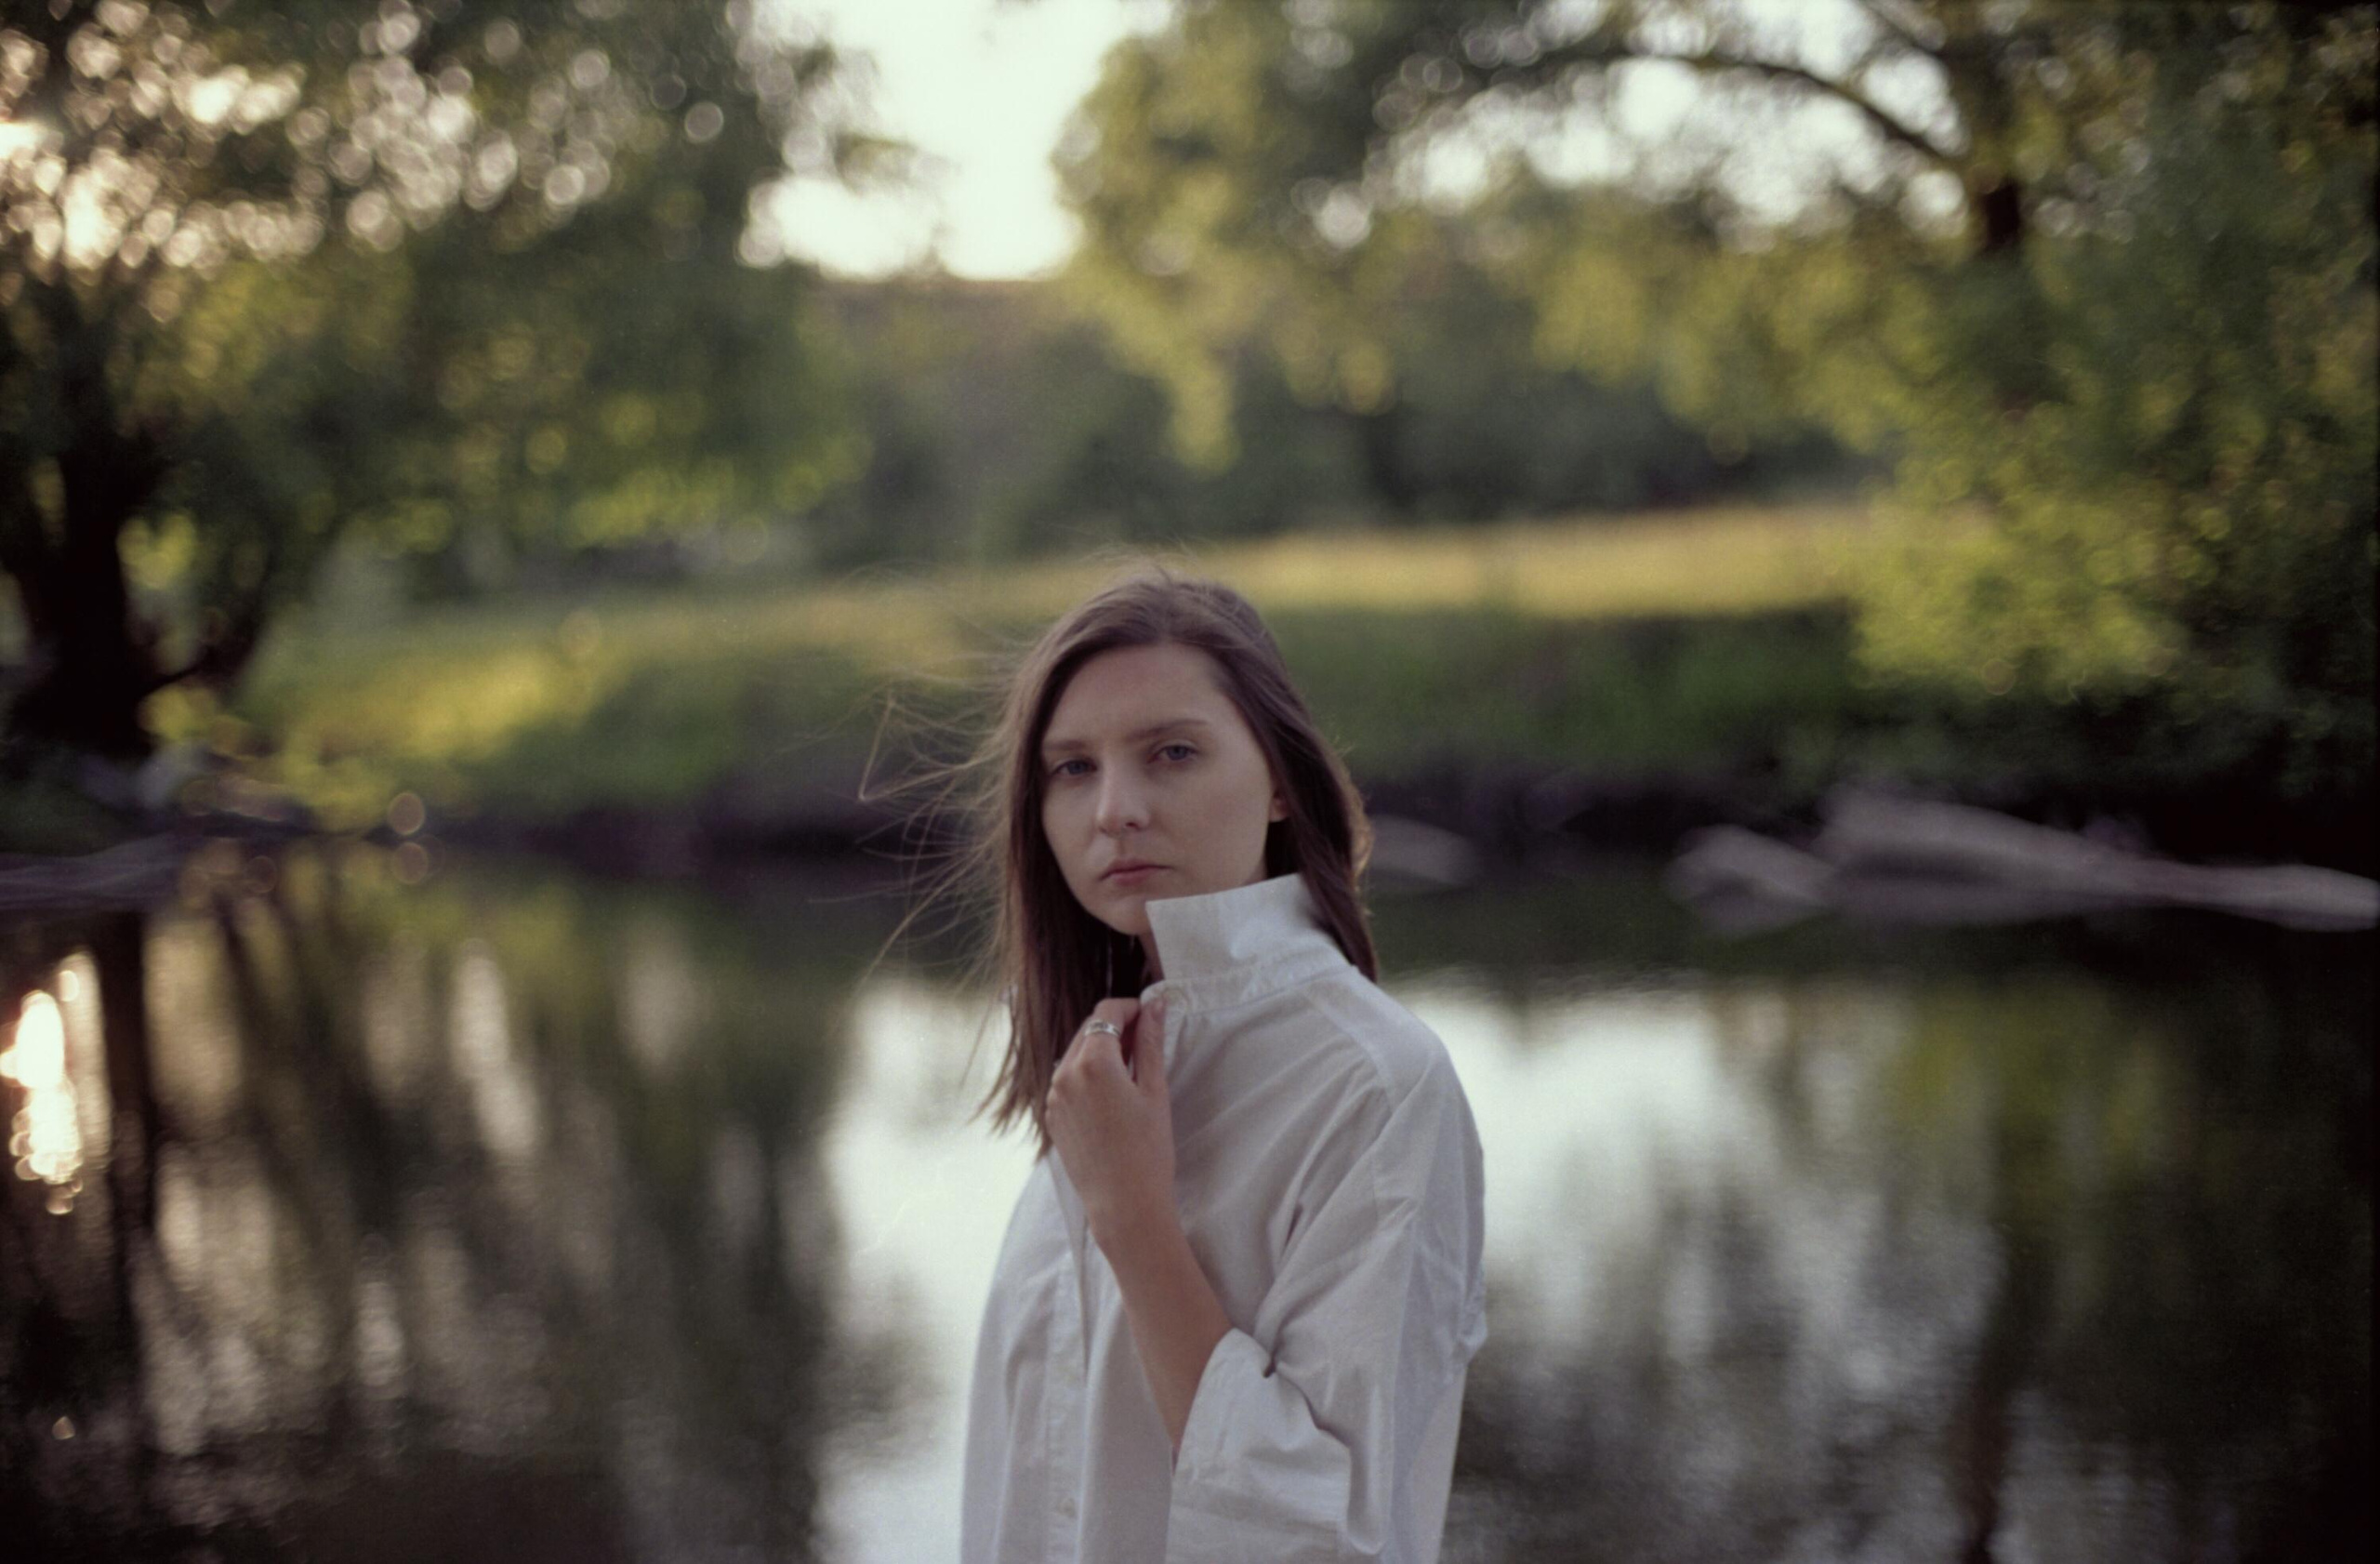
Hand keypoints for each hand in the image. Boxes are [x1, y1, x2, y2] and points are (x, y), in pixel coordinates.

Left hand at [1046, 995, 1173, 1245]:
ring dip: (1100, 1050)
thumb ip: (1150, 1043)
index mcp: (1093, 1062)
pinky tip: (1111, 1095)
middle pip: (1089, 1029)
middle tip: (1145, 1039)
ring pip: (1076, 1054)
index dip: (1130, 1007)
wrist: (1123, 1204)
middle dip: (1115, 1027)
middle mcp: (1065, 1073)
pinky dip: (1087, 1075)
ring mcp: (1054, 1096)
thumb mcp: (1155, 1091)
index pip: (1106, 1012)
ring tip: (1130, 1069)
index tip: (1149, 1015)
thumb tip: (1154, 1006)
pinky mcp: (1052, 1115)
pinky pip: (1068, 1080)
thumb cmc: (1148, 1150)